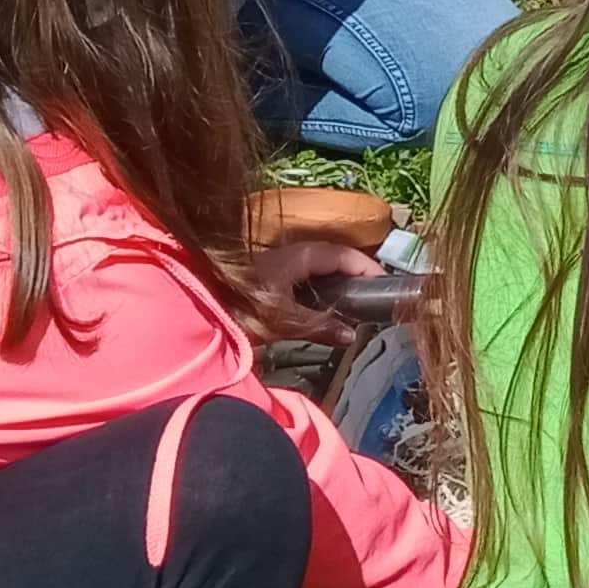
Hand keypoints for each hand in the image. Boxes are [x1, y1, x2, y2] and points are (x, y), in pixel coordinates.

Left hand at [249, 233, 379, 346]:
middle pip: (333, 255)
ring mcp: (277, 259)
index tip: (385, 283)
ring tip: (351, 297)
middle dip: (355, 270)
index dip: (368, 267)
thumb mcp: (287, 323)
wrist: (204, 309)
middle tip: (372, 291)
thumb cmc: (242, 310)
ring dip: (337, 276)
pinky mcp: (266, 271)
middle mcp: (291, 251)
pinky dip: (319, 282)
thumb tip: (351, 336)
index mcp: (302, 256)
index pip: (346, 255)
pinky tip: (320, 301)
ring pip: (318, 262)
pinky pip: (303, 270)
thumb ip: (322, 328)